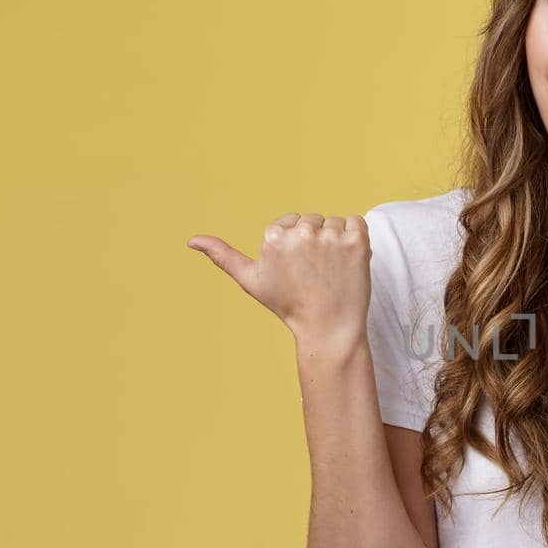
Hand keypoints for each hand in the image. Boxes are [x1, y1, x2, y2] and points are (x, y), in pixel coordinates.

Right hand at [187, 213, 370, 347]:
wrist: (328, 328)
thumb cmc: (289, 305)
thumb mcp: (251, 280)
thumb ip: (222, 256)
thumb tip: (190, 240)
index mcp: (273, 236)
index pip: (290, 222)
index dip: (296, 246)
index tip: (298, 270)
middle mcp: (301, 232)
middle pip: (312, 220)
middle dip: (316, 242)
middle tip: (315, 273)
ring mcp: (330, 236)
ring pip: (334, 222)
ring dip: (337, 242)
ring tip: (331, 271)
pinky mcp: (357, 241)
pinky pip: (357, 222)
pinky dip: (357, 239)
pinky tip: (348, 263)